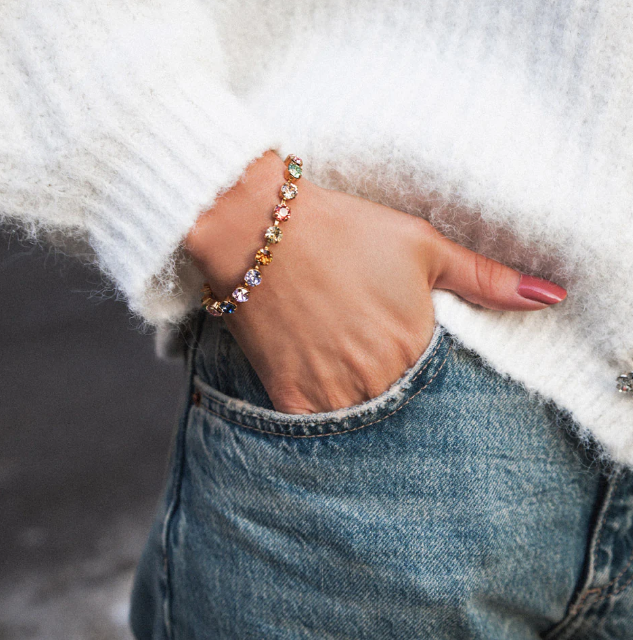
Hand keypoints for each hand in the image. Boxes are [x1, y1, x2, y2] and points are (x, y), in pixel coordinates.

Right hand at [185, 152, 565, 413]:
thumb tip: (551, 298)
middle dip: (394, 388)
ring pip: (362, 422)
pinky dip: (324, 416)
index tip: (402, 348)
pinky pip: (317, 431)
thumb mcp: (423, 246)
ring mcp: (333, 393)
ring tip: (344, 365)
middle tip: (368, 354)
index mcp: (415, 345)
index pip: (440, 383)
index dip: (424, 368)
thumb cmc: (345, 232)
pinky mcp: (292, 398)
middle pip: (400, 405)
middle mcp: (379, 378)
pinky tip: (321, 381)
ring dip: (361, 403)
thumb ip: (486, 279)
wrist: (261, 231)